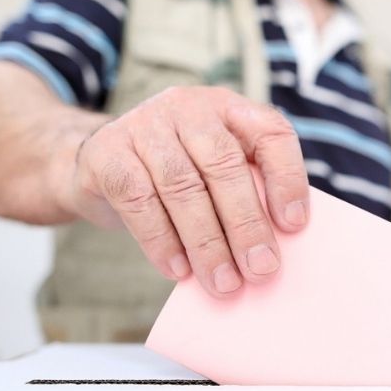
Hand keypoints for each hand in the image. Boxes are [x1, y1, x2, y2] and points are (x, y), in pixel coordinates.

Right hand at [60, 86, 309, 297]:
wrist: (96, 160)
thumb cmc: (174, 172)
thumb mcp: (212, 168)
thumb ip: (244, 191)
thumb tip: (269, 250)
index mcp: (229, 108)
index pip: (270, 132)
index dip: (288, 177)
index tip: (295, 225)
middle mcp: (188, 107)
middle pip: (224, 164)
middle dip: (246, 223)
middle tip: (261, 270)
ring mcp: (144, 125)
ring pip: (182, 186)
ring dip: (207, 243)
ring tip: (224, 283)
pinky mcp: (106, 152)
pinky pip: (139, 200)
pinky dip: (161, 241)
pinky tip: (179, 270)